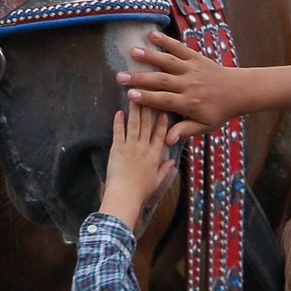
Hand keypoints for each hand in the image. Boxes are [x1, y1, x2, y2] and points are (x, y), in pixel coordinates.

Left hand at [100, 101, 177, 231]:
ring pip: (134, 124)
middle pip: (148, 124)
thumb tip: (173, 162)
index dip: (163, 122)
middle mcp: (144, 148)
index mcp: (155, 155)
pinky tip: (119, 112)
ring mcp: (130, 147)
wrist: (125, 197)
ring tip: (134, 96)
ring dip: (135, 109)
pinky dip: (119, 122)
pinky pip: (119, 132)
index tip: (164, 110)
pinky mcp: (117, 149)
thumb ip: (165, 170)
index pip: (161, 135)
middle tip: (149, 94)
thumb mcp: (157, 182)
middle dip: (149, 108)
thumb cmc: (141, 192)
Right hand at [118, 30, 256, 142]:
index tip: (130, 95)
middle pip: (162, 80)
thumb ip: (186, 130)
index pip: (165, 100)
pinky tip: (152, 34)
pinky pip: (180, 48)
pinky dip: (167, 40)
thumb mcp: (205, 126)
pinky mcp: (195, 57)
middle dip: (140, 78)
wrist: (238, 90)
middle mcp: (189, 84)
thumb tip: (167, 139)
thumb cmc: (219, 111)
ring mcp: (192, 69)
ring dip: (150, 56)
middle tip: (120, 76)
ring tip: (132, 52)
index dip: (148, 97)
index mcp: (190, 103)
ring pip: (169, 61)